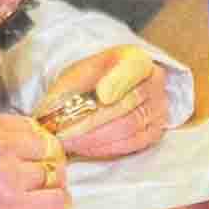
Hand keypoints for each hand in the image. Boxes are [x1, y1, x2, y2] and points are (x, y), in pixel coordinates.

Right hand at [0, 113, 67, 208]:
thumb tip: (24, 136)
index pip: (31, 127)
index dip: (39, 142)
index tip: (38, 153)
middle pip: (49, 150)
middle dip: (50, 162)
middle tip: (45, 173)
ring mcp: (9, 177)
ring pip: (55, 175)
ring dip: (54, 184)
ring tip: (45, 190)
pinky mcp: (15, 206)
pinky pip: (56, 201)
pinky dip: (59, 203)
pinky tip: (52, 204)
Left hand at [35, 45, 169, 158]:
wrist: (117, 88)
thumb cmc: (95, 78)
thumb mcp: (79, 71)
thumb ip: (69, 87)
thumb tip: (50, 112)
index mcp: (137, 59)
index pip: (132, 69)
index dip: (118, 82)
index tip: (101, 96)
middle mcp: (155, 83)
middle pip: (125, 106)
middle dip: (91, 122)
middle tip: (63, 133)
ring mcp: (158, 109)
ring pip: (128, 128)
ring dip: (95, 139)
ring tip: (69, 143)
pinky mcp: (156, 132)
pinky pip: (132, 144)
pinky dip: (106, 148)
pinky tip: (85, 148)